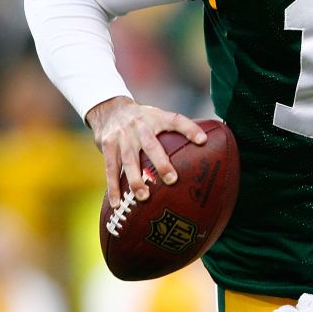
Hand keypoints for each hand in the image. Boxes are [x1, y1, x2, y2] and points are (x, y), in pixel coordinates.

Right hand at [85, 96, 206, 208]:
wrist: (109, 108)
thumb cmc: (142, 119)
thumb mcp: (157, 116)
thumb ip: (175, 130)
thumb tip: (204, 145)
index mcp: (156, 117)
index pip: (176, 120)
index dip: (190, 129)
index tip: (203, 140)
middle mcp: (139, 126)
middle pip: (151, 145)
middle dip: (161, 163)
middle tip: (172, 180)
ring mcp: (122, 136)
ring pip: (129, 160)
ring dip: (136, 180)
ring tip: (144, 196)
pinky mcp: (108, 146)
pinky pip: (111, 168)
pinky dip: (113, 186)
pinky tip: (117, 203)